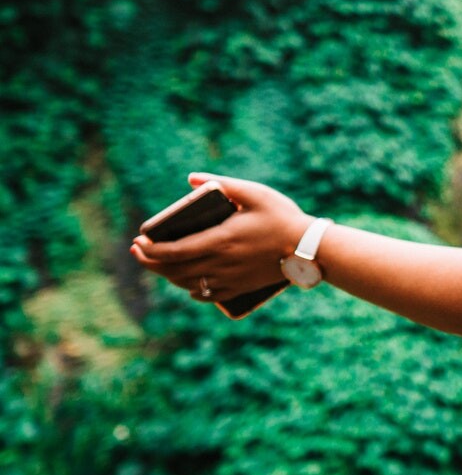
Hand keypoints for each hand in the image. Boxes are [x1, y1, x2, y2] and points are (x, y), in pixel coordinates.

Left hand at [130, 173, 311, 302]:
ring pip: (187, 284)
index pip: (173, 251)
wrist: (310, 249)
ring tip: (159, 263)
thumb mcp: (255, 193)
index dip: (150, 250)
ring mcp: (230, 279)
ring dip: (167, 275)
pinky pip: (207, 295)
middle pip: (174, 270)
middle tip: (138, 251)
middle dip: (150, 262)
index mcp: (220, 241)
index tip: (138, 242)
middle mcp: (220, 264)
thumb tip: (191, 179)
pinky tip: (187, 282)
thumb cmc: (283, 218)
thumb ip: (223, 183)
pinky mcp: (240, 288)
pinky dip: (191, 290)